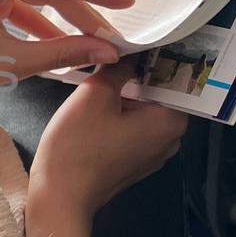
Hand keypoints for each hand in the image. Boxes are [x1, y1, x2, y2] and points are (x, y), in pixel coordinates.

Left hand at [0, 0, 133, 117]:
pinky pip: (21, 5)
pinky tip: (67, 44)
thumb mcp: (11, 63)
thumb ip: (63, 53)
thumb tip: (107, 50)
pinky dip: (42, 25)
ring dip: (64, 21)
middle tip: (113, 35)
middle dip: (80, 14)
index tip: (126, 1)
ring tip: (97, 42)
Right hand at [29, 63, 186, 218]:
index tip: (141, 40)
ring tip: (104, 78)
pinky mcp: (135, 163)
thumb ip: (119, 67)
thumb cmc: (79, 145)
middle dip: (139, 75)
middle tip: (116, 55)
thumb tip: (131, 51)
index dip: (158, 56)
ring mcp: (153, 154)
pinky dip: (121, 115)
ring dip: (127, 95)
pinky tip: (99, 108)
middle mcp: (171, 139)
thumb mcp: (95, 93)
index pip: (175, 77)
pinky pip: (134, 129)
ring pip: (145, 111)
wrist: (60, 196)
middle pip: (160, 94)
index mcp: (171, 121)